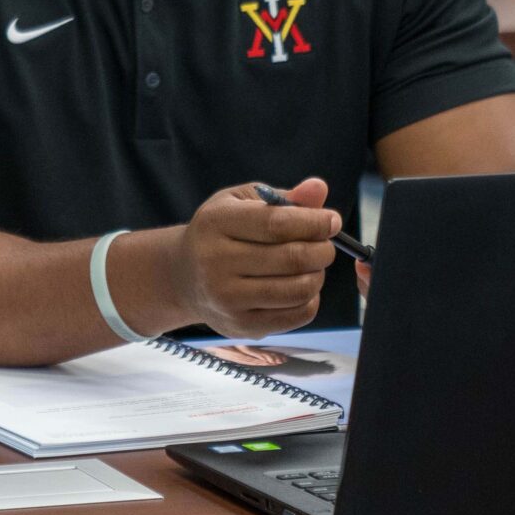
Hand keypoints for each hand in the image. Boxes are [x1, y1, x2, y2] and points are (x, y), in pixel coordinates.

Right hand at [167, 178, 340, 338]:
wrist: (184, 276)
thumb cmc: (220, 233)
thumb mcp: (242, 203)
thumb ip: (283, 197)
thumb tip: (318, 189)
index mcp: (216, 223)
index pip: (277, 224)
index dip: (314, 222)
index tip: (331, 221)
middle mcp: (215, 262)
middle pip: (292, 258)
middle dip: (322, 250)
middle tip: (324, 246)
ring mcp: (226, 298)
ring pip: (298, 289)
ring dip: (317, 275)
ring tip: (311, 266)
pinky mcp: (241, 325)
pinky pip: (297, 315)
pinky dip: (310, 300)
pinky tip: (299, 287)